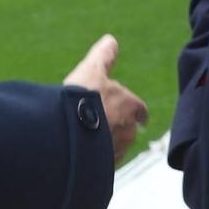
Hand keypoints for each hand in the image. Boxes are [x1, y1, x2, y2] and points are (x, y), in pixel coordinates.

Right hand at [65, 34, 148, 163]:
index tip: (139, 115)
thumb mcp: (91, 70)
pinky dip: (95, 161)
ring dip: (107, 145)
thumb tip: (111, 39)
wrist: (67, 135)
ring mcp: (115, 152)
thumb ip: (104, 56)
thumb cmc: (82, 99)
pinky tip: (82, 156)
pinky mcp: (102, 169)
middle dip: (120, 129)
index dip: (137, 111)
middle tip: (105, 125)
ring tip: (89, 141)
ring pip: (116, 149)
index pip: (140, 110)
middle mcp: (127, 131)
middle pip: (129, 131)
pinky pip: (102, 165)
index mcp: (129, 106)